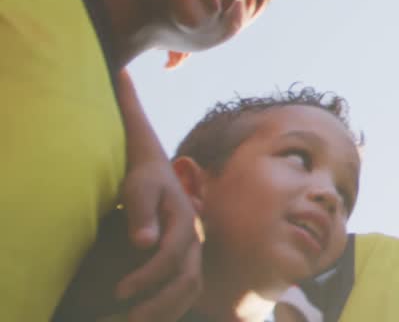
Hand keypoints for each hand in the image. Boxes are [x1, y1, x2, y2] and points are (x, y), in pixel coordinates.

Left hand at [115, 158, 201, 320]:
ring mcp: (193, 254)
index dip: (147, 277)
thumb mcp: (139, 189)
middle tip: (129, 321)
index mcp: (185, 222)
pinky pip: (184, 291)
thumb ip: (141, 213)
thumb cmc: (144, 181)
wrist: (157, 175)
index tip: (118, 292)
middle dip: (160, 304)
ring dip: (167, 311)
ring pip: (191, 290)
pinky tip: (146, 318)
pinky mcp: (186, 262)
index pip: (171, 256)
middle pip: (188, 280)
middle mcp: (194, 241)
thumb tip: (144, 242)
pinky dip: (169, 308)